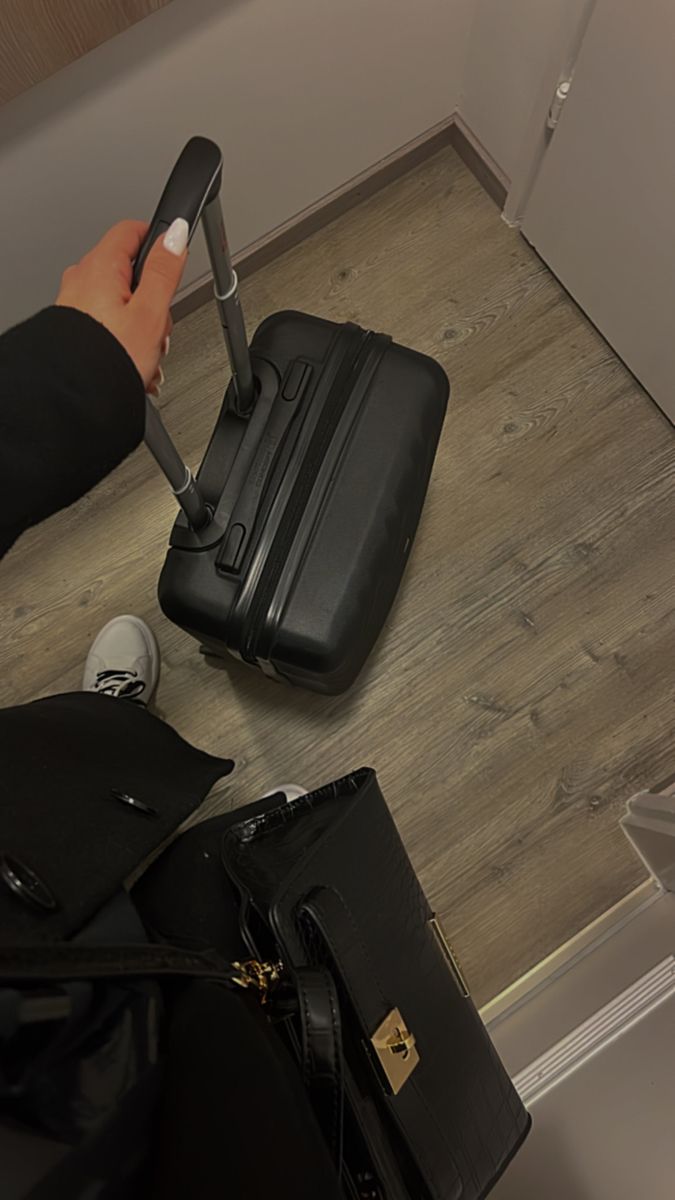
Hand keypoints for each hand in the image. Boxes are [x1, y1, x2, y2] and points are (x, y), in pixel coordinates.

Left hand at [55, 217, 188, 392]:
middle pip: (131, 273)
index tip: (174, 260)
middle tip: (158, 326)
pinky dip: (124, 340)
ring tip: (145, 353)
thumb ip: (163, 270)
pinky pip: (109, 325)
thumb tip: (175, 234)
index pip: (133, 230)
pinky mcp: (75, 328)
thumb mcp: (150, 313)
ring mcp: (76, 303)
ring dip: (141, 327)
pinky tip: (132, 361)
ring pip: (122, 303)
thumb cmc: (107, 359)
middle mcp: (82, 279)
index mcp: (101, 267)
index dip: (159, 243)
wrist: (78, 398)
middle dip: (153, 300)